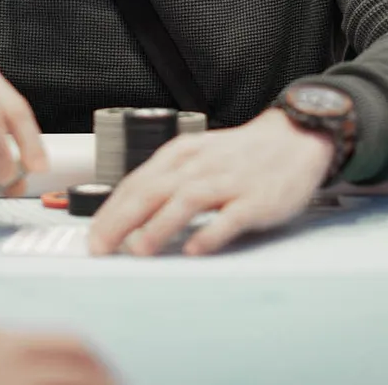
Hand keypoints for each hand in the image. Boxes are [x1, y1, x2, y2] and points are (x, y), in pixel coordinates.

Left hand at [87, 108, 333, 256]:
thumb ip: (167, 179)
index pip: (136, 181)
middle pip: (153, 189)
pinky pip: (231, 217)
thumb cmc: (241, 154)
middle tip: (101, 247)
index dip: (110, 209)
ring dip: (160, 225)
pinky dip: (211, 233)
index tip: (92, 235)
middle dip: (122, 219)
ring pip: (188, 200)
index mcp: (182, 153)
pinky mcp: (256, 199)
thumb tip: (128, 211)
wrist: (295, 138)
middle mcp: (201, 164)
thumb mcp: (198, 155)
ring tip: (139, 249)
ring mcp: (230, 181)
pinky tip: (195, 249)